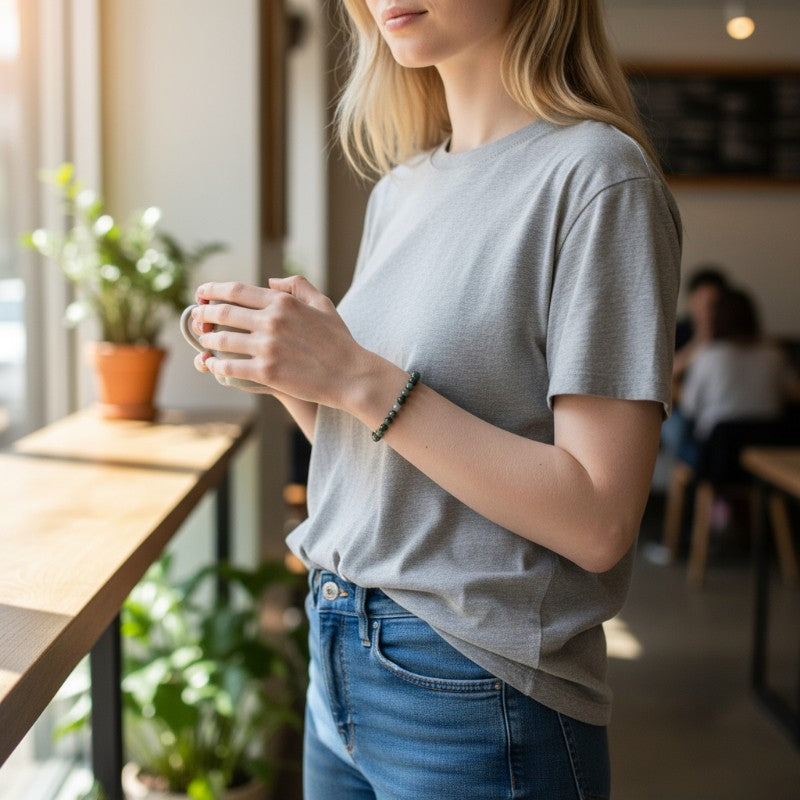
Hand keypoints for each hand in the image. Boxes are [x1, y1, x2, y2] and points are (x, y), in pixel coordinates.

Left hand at [190, 276, 376, 407]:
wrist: (351, 375)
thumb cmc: (339, 341)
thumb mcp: (323, 304)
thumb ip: (297, 286)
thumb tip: (269, 280)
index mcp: (283, 302)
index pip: (237, 291)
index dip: (213, 291)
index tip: (201, 294)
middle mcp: (272, 321)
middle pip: (223, 312)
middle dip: (203, 314)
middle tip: (196, 318)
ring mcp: (268, 347)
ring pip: (222, 339)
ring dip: (207, 340)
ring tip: (204, 341)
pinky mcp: (267, 372)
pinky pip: (229, 366)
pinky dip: (215, 364)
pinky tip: (211, 364)